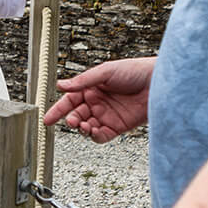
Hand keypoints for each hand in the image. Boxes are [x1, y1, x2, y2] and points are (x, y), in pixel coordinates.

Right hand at [43, 57, 157, 140]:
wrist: (158, 83)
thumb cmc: (135, 71)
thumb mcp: (106, 72)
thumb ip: (83, 81)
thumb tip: (61, 85)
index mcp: (92, 88)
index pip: (70, 100)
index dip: (58, 109)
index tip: (48, 118)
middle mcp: (98, 102)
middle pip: (77, 115)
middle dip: (71, 120)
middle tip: (70, 121)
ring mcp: (107, 115)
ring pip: (87, 127)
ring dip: (82, 128)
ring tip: (83, 125)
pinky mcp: (118, 126)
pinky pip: (101, 135)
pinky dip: (95, 135)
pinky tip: (94, 131)